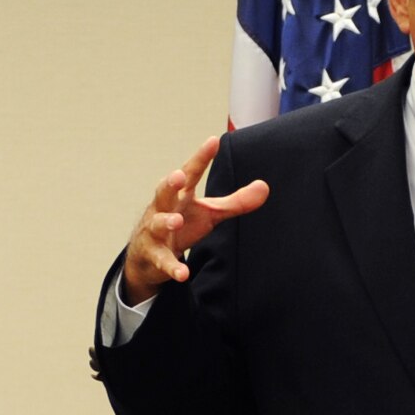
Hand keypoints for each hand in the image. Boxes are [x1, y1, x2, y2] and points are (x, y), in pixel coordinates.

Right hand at [121, 136, 269, 306]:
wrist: (149, 255)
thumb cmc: (182, 224)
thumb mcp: (210, 213)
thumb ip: (236, 202)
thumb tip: (265, 186)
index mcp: (180, 195)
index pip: (191, 173)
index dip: (201, 158)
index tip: (213, 141)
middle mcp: (163, 208)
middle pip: (163, 192)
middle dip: (169, 184)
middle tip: (178, 176)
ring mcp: (155, 232)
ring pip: (158, 224)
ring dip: (166, 222)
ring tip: (176, 221)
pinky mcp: (154, 255)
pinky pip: (163, 261)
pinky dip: (172, 267)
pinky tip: (183, 274)